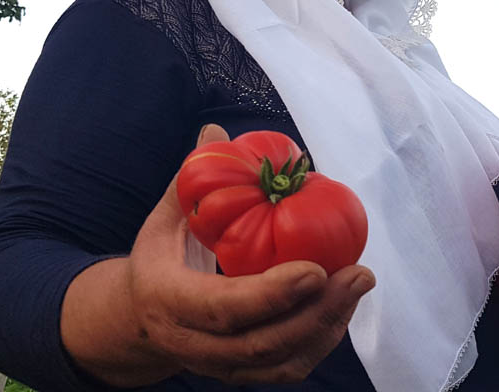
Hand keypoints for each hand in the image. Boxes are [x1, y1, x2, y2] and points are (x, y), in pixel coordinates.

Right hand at [61, 124, 375, 386]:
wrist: (139, 321)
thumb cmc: (161, 260)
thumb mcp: (165, 220)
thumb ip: (191, 181)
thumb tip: (215, 132)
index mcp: (168, 301)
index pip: (223, 308)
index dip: (272, 294)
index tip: (316, 268)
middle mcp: (192, 344)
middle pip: (262, 342)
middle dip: (317, 311)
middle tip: (359, 273)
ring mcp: (220, 366)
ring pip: (281, 362)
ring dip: (328, 326)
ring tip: (359, 284)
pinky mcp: (243, 375)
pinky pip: (288, 369)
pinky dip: (322, 339)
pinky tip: (343, 304)